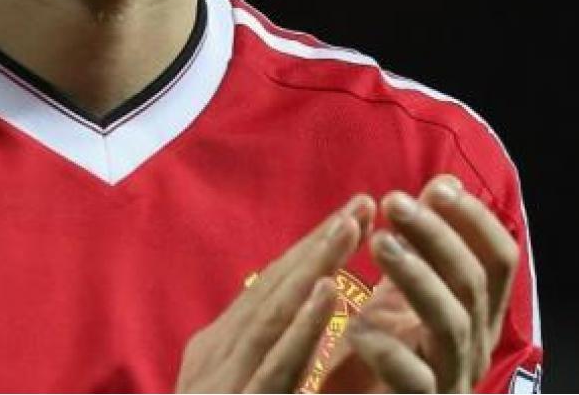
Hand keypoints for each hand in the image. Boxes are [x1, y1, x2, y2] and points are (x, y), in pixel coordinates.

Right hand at [177, 195, 375, 392]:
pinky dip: (301, 328)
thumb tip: (302, 323)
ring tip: (349, 228)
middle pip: (273, 291)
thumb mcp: (244, 393)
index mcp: (220, 351)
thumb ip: (268, 365)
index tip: (352, 219)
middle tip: (361, 203)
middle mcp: (217, 357)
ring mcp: (224, 383)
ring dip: (313, 267)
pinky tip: (327, 293)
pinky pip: (276, 368)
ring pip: (273, 316)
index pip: (270, 292)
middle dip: (318, 245)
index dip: (310, 252)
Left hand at [324, 176, 519, 392]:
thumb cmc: (383, 359)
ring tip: (378, 241)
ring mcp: (451, 382)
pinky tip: (356, 326)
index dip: (477, 221)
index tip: (439, 188)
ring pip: (450, 324)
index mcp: (478, 317)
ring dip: (416, 276)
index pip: (501, 261)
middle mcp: (474, 348)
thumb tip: (444, 184)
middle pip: (475, 285)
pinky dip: (386, 349)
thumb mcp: (403, 295)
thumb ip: (424, 247)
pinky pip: (415, 380)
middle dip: (437, 237)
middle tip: (395, 202)